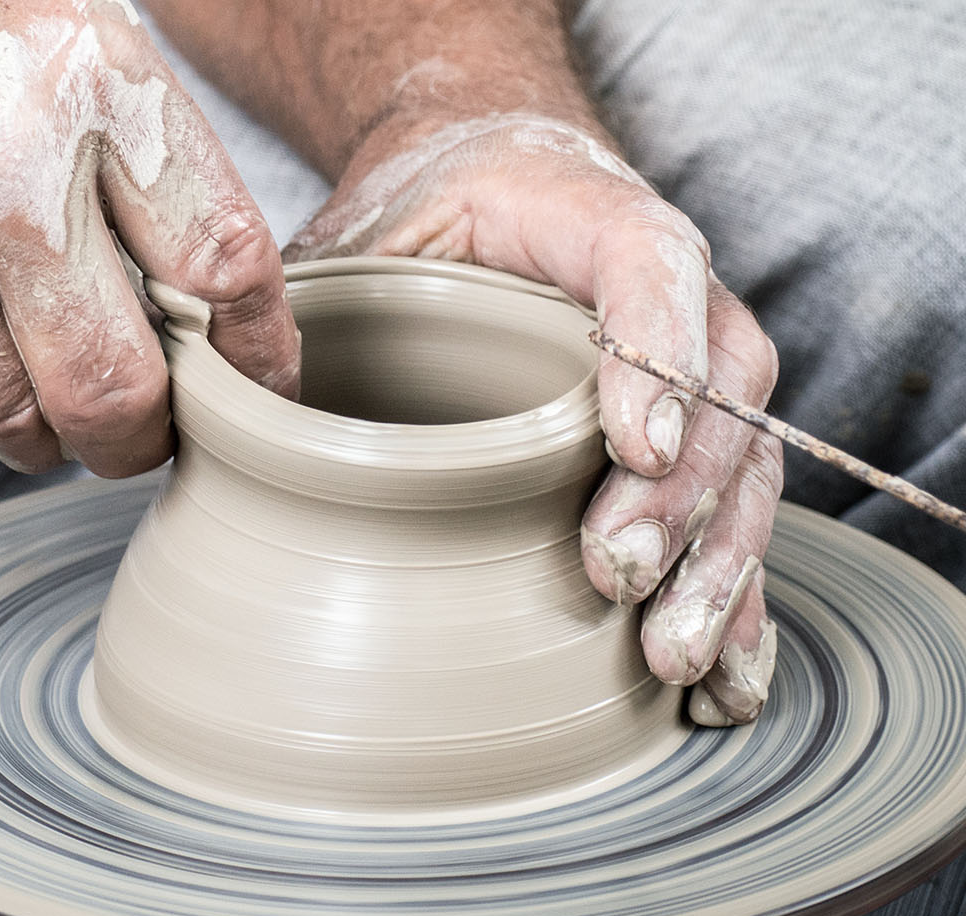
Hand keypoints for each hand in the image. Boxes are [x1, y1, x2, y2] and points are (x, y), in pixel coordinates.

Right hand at [0, 0, 296, 476]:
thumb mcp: (37, 29)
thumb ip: (133, 145)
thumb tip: (222, 295)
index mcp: (87, 78)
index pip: (226, 259)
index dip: (260, 353)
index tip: (260, 392)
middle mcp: (7, 166)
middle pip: (126, 387)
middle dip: (141, 439)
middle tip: (136, 436)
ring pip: (19, 422)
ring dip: (36, 429)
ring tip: (17, 377)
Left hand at [285, 110, 782, 725]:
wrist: (483, 183)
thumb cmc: (417, 217)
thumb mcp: (352, 233)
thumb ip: (304, 296)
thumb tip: (222, 391)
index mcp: (585, 213)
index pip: (649, 261)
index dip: (655, 350)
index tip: (628, 445)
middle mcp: (667, 290)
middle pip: (717, 388)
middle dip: (678, 496)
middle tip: (616, 577)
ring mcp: (692, 367)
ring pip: (743, 462)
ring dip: (716, 566)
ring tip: (672, 658)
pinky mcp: (689, 439)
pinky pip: (736, 515)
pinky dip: (736, 600)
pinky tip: (726, 682)